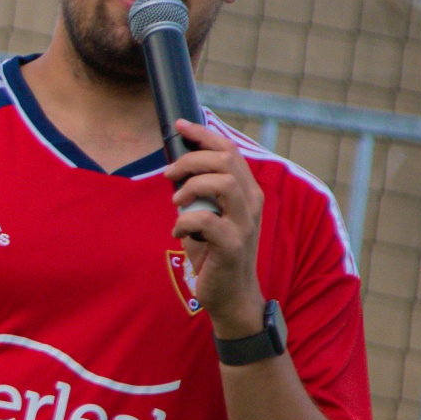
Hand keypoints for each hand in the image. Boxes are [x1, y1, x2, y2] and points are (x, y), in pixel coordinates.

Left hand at [167, 119, 264, 335]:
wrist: (230, 294)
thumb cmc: (213, 251)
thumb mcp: (208, 214)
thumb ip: (200, 191)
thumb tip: (177, 164)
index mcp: (247, 191)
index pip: (229, 150)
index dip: (204, 134)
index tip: (179, 125)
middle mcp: (251, 203)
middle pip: (225, 160)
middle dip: (191, 160)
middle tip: (169, 175)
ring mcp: (245, 223)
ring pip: (222, 183)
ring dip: (190, 188)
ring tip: (176, 204)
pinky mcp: (232, 245)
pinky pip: (205, 220)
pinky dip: (184, 222)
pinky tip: (178, 232)